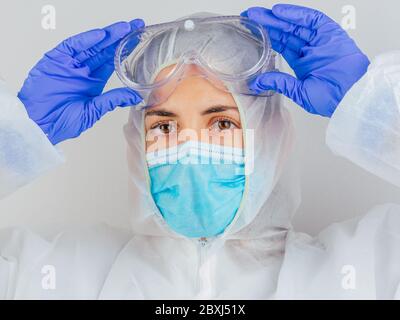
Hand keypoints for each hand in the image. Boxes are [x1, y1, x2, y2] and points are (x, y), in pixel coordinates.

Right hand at [18, 20, 143, 144]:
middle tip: (135, 26)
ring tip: (123, 28)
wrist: (39, 125)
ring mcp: (69, 64)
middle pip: (104, 50)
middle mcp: (83, 71)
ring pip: (91, 45)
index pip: (112, 62)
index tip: (138, 41)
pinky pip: (72, 46)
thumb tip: (135, 97)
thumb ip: (112, 100)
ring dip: (106, 35)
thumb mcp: (93, 111)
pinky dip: (85, 40)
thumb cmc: (62, 121)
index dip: (124, 51)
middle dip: (119, 38)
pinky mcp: (55, 60)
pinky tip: (100, 36)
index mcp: (93, 83)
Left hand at [241, 4, 369, 116]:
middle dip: (268, 24)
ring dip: (277, 18)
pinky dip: (296, 14)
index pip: (281, 45)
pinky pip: (312, 19)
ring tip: (260, 14)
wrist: (351, 96)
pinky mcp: (331, 33)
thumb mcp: (298, 92)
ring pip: (295, 24)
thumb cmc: (331, 98)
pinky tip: (280, 12)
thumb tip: (257, 83)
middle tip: (250, 17)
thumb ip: (279, 83)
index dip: (267, 37)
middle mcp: (310, 50)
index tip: (252, 31)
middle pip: (286, 32)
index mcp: (302, 64)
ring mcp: (320, 40)